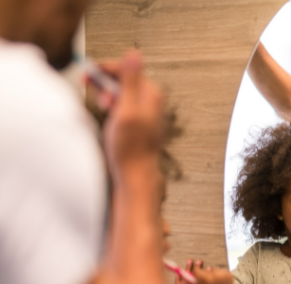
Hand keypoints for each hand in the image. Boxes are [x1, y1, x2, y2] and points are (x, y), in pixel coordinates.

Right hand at [98, 50, 164, 184]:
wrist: (135, 173)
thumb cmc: (131, 147)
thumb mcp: (126, 109)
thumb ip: (130, 80)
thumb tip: (134, 53)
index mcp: (151, 93)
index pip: (126, 68)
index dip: (105, 69)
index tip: (88, 74)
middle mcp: (151, 99)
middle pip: (122, 79)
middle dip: (106, 85)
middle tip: (98, 98)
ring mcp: (145, 110)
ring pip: (120, 92)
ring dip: (107, 96)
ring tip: (105, 109)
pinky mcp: (138, 119)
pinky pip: (121, 104)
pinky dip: (111, 107)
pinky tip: (109, 117)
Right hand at [183, 260, 236, 283]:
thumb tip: (180, 279)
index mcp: (207, 280)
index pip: (197, 270)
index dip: (194, 273)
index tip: (194, 275)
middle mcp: (216, 275)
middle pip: (204, 271)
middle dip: (203, 276)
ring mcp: (224, 274)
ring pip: (212, 271)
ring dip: (210, 275)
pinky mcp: (229, 274)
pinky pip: (220, 272)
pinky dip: (217, 276)